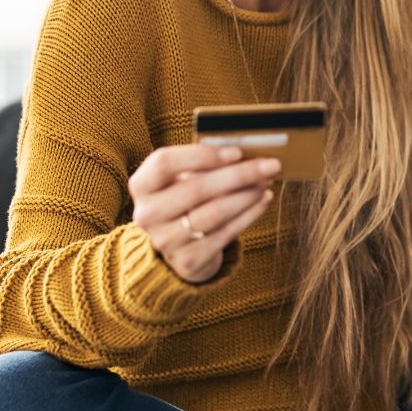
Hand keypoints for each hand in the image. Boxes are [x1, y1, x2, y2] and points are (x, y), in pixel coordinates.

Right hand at [128, 144, 277, 282]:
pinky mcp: (188, 260)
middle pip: (196, 189)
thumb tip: (244, 150)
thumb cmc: (185, 197)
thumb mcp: (182, 178)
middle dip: (239, 175)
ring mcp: (165, 240)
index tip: (237, 151)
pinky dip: (249, 214)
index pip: (164, 163)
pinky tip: (263, 200)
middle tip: (270, 165)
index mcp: (142, 185)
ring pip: (214, 213)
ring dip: (247, 195)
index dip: (202, 155)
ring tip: (266, 182)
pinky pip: (225, 233)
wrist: (179, 245)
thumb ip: (203, 163)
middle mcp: (147, 214)